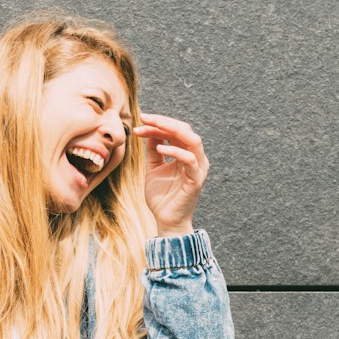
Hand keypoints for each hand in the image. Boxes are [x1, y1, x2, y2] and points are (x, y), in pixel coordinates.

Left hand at [133, 113, 209, 235]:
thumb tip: (149, 130)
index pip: (176, 131)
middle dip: (164, 122)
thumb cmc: (161, 196)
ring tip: (153, 126)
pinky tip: (160, 148)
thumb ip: (154, 149)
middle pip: (185, 130)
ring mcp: (198, 168)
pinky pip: (190, 160)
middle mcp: (195, 158)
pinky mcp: (196, 179)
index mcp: (186, 154)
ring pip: (192, 140)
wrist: (165, 220)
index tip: (141, 120)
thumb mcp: (154, 167)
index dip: (159, 124)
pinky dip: (176, 151)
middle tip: (145, 118)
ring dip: (171, 130)